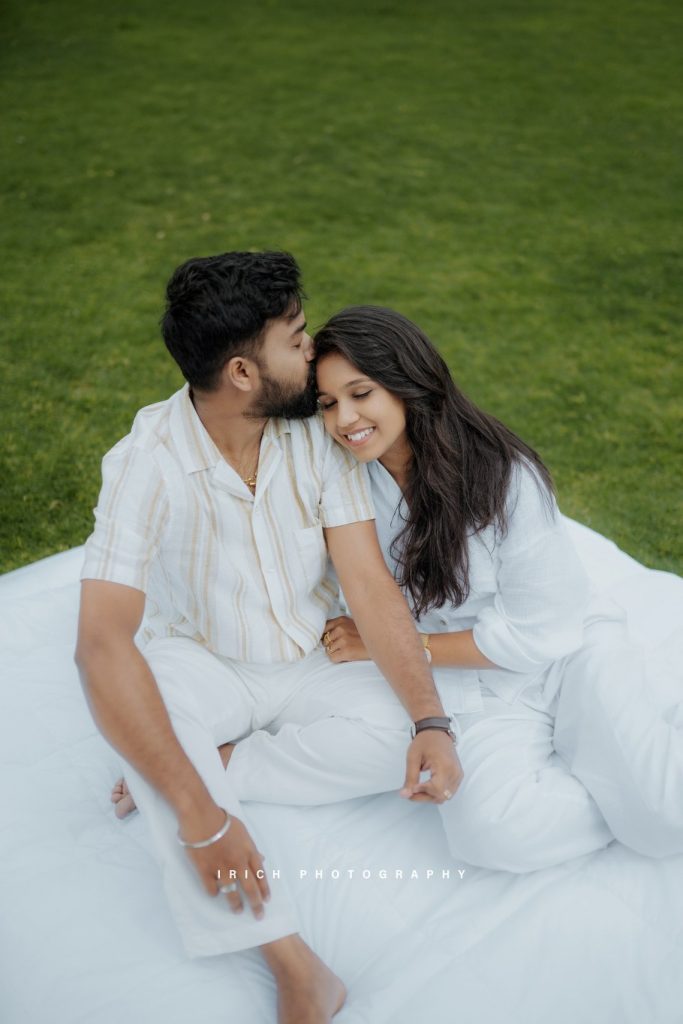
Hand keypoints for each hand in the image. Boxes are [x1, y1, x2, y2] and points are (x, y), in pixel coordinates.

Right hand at [178, 803, 269, 918]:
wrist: (202, 818)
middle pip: (250, 888)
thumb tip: (262, 859)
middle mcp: (238, 863)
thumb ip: (251, 847)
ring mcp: (222, 868)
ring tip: (238, 911)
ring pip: (232, 893)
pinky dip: (214, 892)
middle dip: (256, 904)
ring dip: (236, 904)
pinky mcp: (205, 872)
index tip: (267, 900)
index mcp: (249, 851)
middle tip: (259, 915)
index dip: (265, 889)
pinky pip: (212, 889)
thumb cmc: (222, 820)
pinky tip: (215, 893)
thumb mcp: (243, 831)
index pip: (261, 875)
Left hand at [322, 616, 369, 662]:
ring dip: (335, 652)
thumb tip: (323, 635)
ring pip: (328, 650)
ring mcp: (343, 640)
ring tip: (346, 650)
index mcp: (341, 620)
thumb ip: (338, 626)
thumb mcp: (351, 624)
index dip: (325, 635)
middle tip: (342, 646)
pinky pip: (332, 658)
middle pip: (324, 640)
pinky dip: (337, 659)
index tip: (329, 640)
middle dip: (331, 645)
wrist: (379, 644)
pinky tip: (346, 656)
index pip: (324, 628)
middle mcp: (341, 628)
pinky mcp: (346, 651)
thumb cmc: (364, 636)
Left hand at [400, 730, 462, 803]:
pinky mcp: (458, 776)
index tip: (409, 789)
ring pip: (445, 796)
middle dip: (424, 797)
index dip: (421, 793)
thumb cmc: (425, 741)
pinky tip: (426, 786)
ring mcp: (458, 775)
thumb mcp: (413, 758)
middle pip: (441, 796)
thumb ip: (410, 778)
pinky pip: (448, 791)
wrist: (436, 730)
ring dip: (430, 796)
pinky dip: (437, 792)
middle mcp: (455, 772)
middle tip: (410, 791)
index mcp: (445, 766)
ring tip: (417, 787)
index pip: (436, 789)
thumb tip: (405, 795)